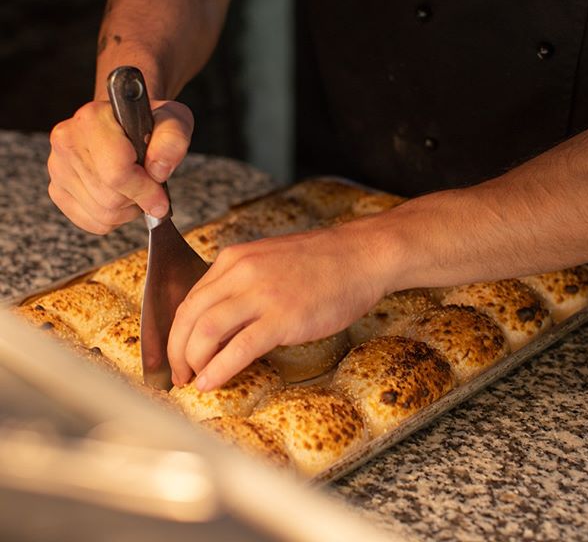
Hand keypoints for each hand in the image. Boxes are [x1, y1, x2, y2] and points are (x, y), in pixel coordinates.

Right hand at [48, 99, 192, 233]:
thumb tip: (157, 172)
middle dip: (138, 199)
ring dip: (128, 210)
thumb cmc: (148, 124)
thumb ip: (172, 141)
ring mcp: (57, 167)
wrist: (126, 123)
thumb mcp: (172, 121)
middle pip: (110, 198)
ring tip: (134, 187)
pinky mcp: (57, 189)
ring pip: (102, 214)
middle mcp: (67, 141)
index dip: (145, 191)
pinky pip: (92, 222)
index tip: (161, 198)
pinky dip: (114, 218)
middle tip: (148, 184)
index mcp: (92, 120)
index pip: (116, 174)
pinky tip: (120, 196)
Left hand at [168, 221, 390, 389]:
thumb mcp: (269, 262)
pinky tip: (211, 383)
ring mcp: (261, 294)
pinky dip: (218, 370)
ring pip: (205, 331)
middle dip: (176, 351)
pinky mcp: (282, 317)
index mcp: (234, 260)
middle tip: (178, 374)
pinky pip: (238, 348)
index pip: (190, 299)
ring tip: (194, 381)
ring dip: (192, 362)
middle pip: (189, 316)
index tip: (176, 353)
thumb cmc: (321, 263)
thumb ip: (240, 286)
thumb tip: (220, 322)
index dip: (176, 332)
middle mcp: (240, 273)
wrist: (360, 256)